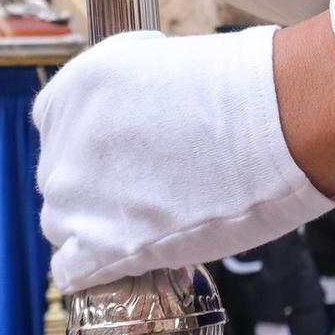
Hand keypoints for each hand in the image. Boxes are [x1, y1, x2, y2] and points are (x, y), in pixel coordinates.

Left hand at [35, 27, 334, 293]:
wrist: (275, 122)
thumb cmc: (240, 86)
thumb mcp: (163, 63)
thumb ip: (133, 93)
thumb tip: (139, 116)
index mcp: (75, 88)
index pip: (59, 124)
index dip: (96, 140)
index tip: (127, 149)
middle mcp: (63, 144)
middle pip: (63, 177)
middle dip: (99, 183)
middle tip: (150, 186)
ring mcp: (77, 200)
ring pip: (64, 224)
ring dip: (98, 226)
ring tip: (148, 223)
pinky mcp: (102, 249)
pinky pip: (73, 271)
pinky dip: (94, 270)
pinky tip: (127, 261)